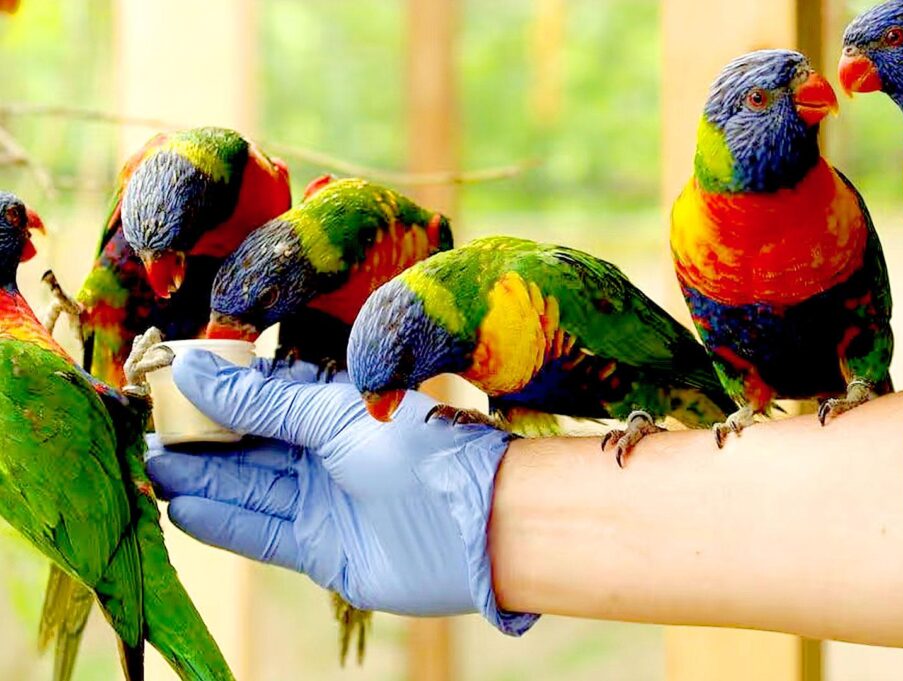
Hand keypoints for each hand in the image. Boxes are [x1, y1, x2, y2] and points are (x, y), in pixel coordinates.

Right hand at [145, 351, 537, 634]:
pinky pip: (261, 533)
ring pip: (249, 487)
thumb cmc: (417, 447)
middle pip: (250, 445)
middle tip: (145, 430)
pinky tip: (181, 508)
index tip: (165, 384)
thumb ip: (263, 401)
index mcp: (336, 409)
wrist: (476, 521)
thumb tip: (194, 369)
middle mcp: (328, 454)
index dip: (216, 393)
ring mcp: (324, 501)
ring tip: (152, 465)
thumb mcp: (333, 414)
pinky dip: (222, 522)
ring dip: (201, 478)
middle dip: (199, 439)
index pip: (263, 398)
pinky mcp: (322, 550)